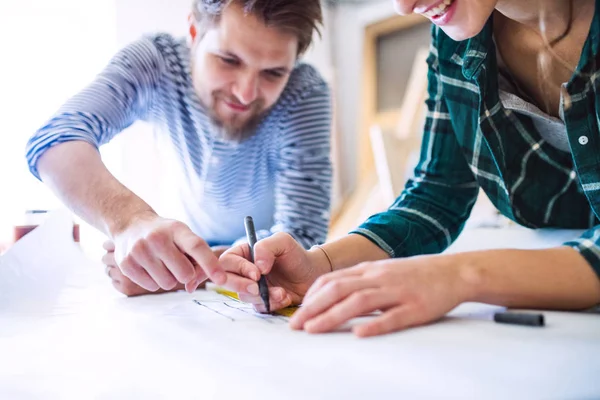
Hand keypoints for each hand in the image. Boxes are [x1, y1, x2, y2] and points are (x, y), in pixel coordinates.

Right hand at [110, 214, 225, 292]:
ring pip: (168, 283)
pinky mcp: (126, 263)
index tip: (222, 279)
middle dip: (186, 274)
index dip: (211, 264)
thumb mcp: (182, 235)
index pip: (197, 247)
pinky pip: (151, 287)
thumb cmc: (165, 234)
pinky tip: (149, 267)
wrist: (131, 224)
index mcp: (176, 229)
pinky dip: (154, 281)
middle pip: (184, 274)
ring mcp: (139, 250)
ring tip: (162, 264)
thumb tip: (192, 286)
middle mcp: (157, 238)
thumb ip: (196, 258)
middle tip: (178, 264)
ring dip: (169, 279)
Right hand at [219, 232, 331, 311]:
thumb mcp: (283, 242)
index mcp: (244, 254)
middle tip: (257, 288)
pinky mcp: (260, 301)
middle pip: (226, 280)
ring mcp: (251, 287)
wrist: (312, 275)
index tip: (257, 274)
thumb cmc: (297, 255)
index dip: (239, 268)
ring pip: (243, 296)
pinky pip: (258, 307)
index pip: (228, 261)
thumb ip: (266, 247)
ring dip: (262, 296)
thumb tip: (257, 266)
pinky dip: (271, 304)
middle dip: (241, 286)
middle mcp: (244, 271)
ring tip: (282, 292)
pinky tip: (285, 297)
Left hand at [289, 254, 470, 336]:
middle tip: (295, 326)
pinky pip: (394, 317)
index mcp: (370, 270)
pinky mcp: (416, 307)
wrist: (453, 272)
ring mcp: (397, 291)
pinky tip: (359, 335)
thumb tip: (330, 294)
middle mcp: (379, 278)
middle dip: (313, 308)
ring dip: (333, 316)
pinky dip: (375, 325)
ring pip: (359, 301)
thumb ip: (359, 281)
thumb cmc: (414, 275)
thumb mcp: (382, 272)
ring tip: (314, 330)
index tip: (298, 311)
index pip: (332, 279)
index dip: (311, 296)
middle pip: (339, 289)